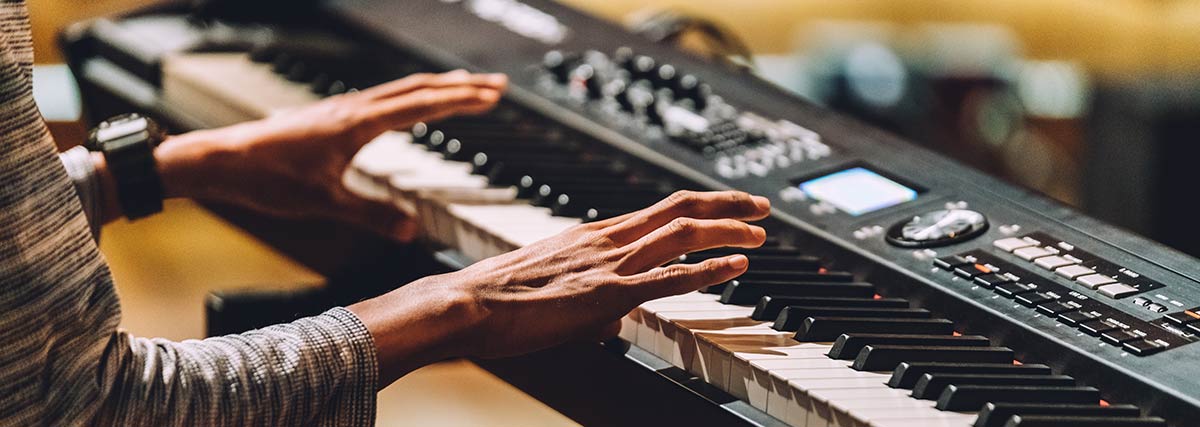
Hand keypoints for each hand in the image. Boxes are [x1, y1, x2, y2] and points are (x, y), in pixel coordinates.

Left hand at [155, 70, 507, 239]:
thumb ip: (369, 215)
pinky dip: (410, 96)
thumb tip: (409, 230)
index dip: (461, 101)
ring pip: (400, 88)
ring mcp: (341, 109)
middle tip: (497, 85)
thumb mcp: (322, 202)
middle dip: (460, 86)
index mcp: (357, 123)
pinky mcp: (330, 117)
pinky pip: (383, 98)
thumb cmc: (265, 177)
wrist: (218, 160)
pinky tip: (411, 106)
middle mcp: (353, 108)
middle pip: (418, 87)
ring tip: (465, 87)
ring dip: (437, 86)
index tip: (493, 96)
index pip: (422, 104)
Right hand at [349, 190, 770, 382]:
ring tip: (760, 233)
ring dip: (728, 231)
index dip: (699, 207)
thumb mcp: (553, 288)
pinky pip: (670, 277)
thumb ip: (590, 299)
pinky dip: (710, 270)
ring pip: (683, 233)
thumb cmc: (499, 300)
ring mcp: (610, 263)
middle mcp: (607, 239)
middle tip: (760, 208)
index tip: (727, 208)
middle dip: (727, 207)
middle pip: (679, 209)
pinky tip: (736, 267)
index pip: (658, 210)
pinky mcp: (609, 292)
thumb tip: (610, 319)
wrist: (468, 304)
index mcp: (593, 234)